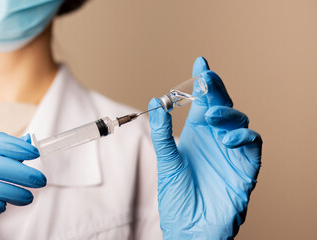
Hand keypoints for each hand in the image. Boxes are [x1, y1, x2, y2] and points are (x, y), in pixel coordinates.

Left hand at [149, 57, 261, 238]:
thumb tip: (154, 102)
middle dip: (216, 89)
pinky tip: (227, 138)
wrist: (189, 228)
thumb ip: (162, 133)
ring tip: (210, 116)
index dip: (202, 83)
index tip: (200, 62)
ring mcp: (231, 152)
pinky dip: (243, 136)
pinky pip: (253, 144)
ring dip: (227, 113)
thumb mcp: (165, 162)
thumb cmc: (176, 197)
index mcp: (196, 134)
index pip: (201, 102)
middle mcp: (215, 139)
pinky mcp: (245, 167)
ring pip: (239, 120)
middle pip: (221, 105)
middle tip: (207, 77)